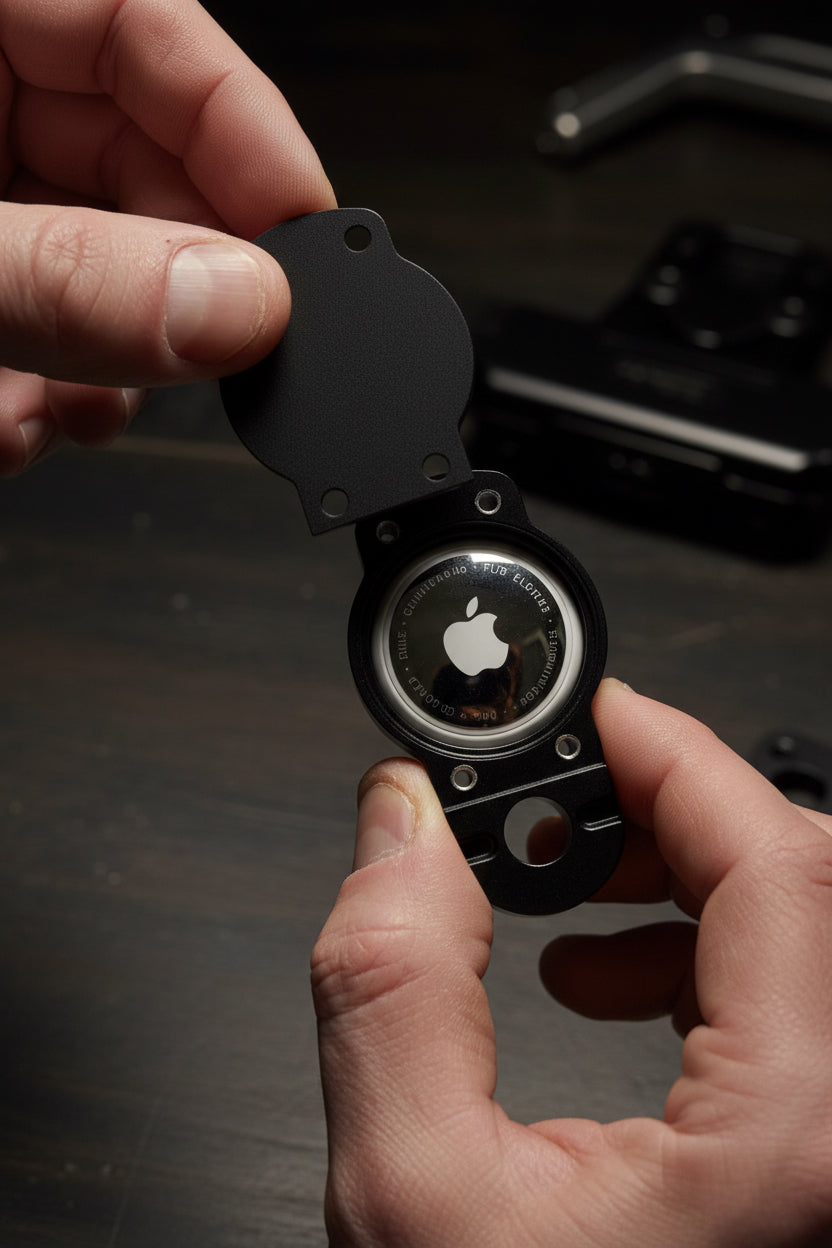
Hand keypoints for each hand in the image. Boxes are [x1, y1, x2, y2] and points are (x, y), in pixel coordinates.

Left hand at [0, 0, 334, 471]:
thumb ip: (72, 277)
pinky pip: (39, 319)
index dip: (244, 124)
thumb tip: (234, 306)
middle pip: (138, 166)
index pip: (146, 26)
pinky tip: (19, 423)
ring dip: (105, 366)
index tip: (307, 232)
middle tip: (213, 355)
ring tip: (80, 411)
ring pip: (96, 265)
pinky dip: (40, 390)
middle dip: (174, 289)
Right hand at [312, 680, 831, 1246]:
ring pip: (801, 940)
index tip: (598, 714)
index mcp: (795, 1149)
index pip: (780, 868)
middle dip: (672, 816)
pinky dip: (697, 959)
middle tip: (566, 801)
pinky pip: (786, 1007)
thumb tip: (402, 825)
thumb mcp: (408, 1201)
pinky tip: (603, 980)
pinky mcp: (806, 1164)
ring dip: (684, 883)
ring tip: (572, 895)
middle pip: (804, 888)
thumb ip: (392, 983)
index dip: (677, 758)